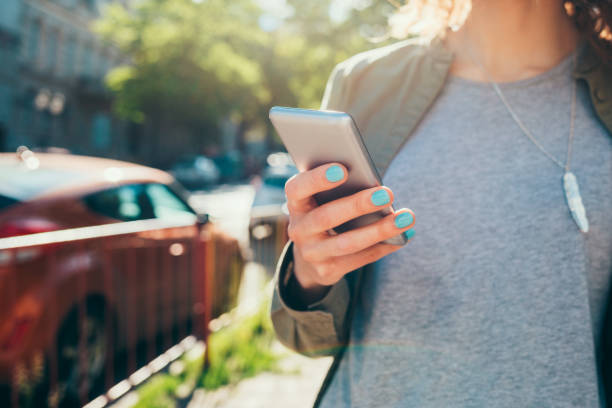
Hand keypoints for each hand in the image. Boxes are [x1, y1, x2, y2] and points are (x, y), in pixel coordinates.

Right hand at [284, 163, 414, 303]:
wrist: (311, 256)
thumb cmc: (325, 211)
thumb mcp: (322, 199)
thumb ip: (340, 188)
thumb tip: (376, 186)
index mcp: (296, 203)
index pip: (298, 188)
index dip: (317, 179)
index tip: (343, 170)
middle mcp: (299, 229)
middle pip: (327, 216)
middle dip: (358, 205)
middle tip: (386, 193)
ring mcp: (311, 253)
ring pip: (348, 242)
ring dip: (379, 230)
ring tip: (406, 217)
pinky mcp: (326, 271)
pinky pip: (359, 259)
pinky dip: (384, 246)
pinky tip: (403, 237)